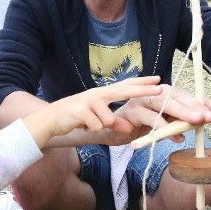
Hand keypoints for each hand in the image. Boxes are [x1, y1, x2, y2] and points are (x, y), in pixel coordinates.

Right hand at [27, 76, 162, 144]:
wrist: (49, 120)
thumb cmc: (75, 118)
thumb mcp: (96, 120)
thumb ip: (113, 121)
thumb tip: (129, 127)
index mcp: (102, 95)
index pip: (125, 86)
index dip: (141, 83)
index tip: (158, 80)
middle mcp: (97, 94)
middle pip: (124, 90)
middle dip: (143, 90)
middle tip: (160, 89)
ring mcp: (89, 101)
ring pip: (108, 119)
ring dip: (99, 126)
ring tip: (87, 124)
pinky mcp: (81, 110)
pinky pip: (96, 126)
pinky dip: (90, 129)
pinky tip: (80, 125)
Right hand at [103, 84, 210, 144]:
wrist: (114, 129)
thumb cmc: (143, 123)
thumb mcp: (166, 121)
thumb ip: (181, 120)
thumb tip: (203, 121)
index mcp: (165, 93)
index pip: (188, 95)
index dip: (204, 102)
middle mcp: (155, 92)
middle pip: (178, 96)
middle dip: (195, 106)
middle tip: (210, 116)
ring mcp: (142, 100)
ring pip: (164, 103)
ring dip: (182, 112)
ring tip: (196, 121)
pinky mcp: (132, 112)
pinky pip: (150, 118)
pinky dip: (163, 127)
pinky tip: (175, 136)